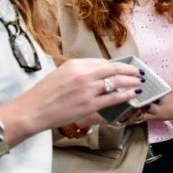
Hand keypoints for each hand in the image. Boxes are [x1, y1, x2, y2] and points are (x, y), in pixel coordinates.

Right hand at [14, 58, 142, 132]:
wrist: (32, 110)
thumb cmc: (43, 95)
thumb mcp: (61, 74)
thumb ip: (79, 72)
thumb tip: (97, 74)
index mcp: (75, 64)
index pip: (102, 62)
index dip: (116, 65)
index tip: (124, 68)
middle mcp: (83, 74)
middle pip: (114, 69)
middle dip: (130, 70)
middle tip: (138, 72)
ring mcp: (88, 89)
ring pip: (117, 82)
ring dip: (132, 81)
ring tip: (139, 82)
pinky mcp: (90, 104)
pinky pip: (114, 97)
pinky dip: (126, 95)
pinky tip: (133, 94)